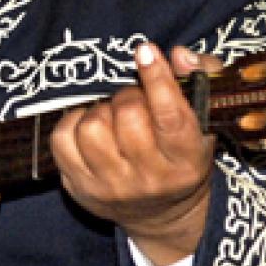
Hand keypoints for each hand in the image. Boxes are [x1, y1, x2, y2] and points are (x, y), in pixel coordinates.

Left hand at [51, 43, 220, 265]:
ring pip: (91, 128)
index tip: (145, 50)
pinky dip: (73, 123)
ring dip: (100, 111)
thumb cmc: (182, 154)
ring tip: (112, 117)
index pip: (170, 116)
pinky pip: (62, 140)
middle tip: (134, 100)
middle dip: (129, 95)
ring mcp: (112, 187)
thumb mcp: (203, 121)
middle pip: (127, 117)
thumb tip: (178, 54)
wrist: (163, 215)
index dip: (157, 79)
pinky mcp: (80, 189)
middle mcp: (151, 179)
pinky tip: (89, 127)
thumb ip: (199, 79)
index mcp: (187, 160)